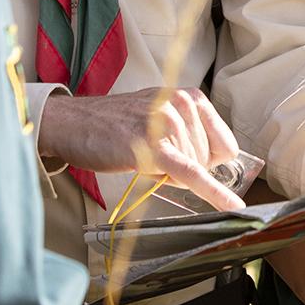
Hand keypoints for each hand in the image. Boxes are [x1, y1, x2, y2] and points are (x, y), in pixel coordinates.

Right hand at [35, 87, 244, 209]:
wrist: (72, 123)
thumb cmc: (115, 124)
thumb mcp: (158, 116)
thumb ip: (188, 132)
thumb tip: (217, 164)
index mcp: (190, 96)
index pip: (226, 146)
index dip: (207, 161)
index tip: (184, 159)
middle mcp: (183, 104)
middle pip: (210, 161)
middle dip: (184, 167)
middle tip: (151, 155)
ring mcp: (168, 124)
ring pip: (195, 171)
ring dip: (170, 174)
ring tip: (141, 155)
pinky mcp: (153, 148)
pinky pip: (191, 175)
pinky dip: (213, 194)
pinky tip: (232, 208)